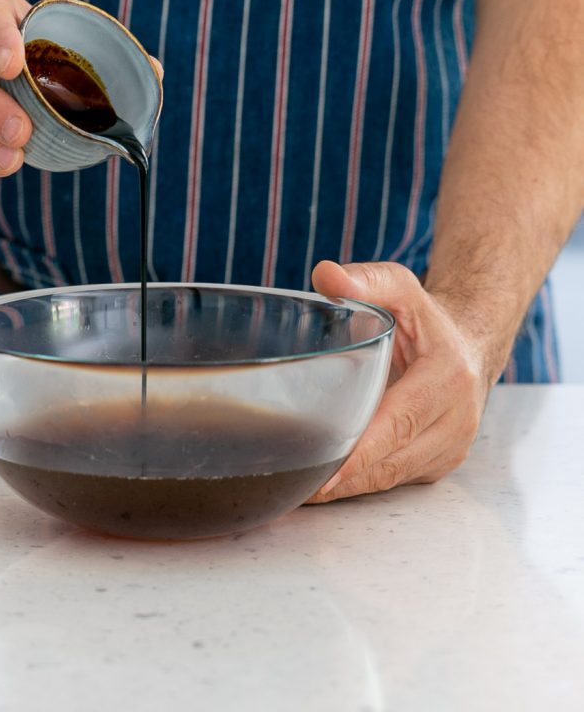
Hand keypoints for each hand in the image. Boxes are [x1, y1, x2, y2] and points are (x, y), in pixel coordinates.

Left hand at [305, 260, 492, 502]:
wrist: (472, 345)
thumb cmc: (427, 319)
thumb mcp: (401, 288)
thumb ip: (366, 280)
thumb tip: (325, 276)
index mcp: (447, 378)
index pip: (399, 423)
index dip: (361, 452)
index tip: (326, 473)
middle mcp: (456, 420)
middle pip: (392, 461)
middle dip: (344, 479)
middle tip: (295, 488)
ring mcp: (452, 447)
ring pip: (392, 478)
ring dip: (348, 488)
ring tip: (301, 492)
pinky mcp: (442, 462)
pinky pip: (397, 479)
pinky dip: (362, 483)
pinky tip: (327, 485)